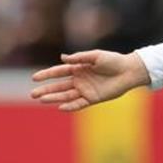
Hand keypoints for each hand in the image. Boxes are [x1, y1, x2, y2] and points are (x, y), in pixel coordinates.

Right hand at [30, 50, 149, 110]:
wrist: (129, 71)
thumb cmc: (113, 60)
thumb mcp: (96, 56)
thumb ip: (79, 58)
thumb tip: (62, 58)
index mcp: (79, 68)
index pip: (59, 72)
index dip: (47, 74)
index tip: (34, 78)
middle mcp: (80, 80)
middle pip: (59, 86)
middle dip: (46, 90)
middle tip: (33, 94)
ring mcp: (85, 90)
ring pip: (66, 95)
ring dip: (54, 98)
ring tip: (42, 99)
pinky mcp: (93, 98)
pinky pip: (79, 104)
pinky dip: (70, 106)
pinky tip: (61, 107)